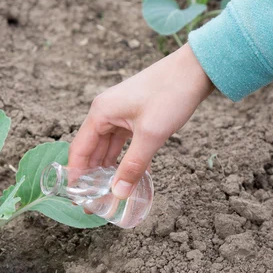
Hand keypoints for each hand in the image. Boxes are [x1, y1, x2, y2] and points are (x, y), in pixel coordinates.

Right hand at [68, 43, 213, 198]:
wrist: (195, 69)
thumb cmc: (170, 94)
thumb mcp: (151, 135)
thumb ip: (133, 166)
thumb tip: (118, 194)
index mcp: (101, 113)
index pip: (80, 149)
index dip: (76, 175)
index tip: (79, 198)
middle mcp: (105, 113)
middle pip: (92, 150)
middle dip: (93, 176)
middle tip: (95, 202)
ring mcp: (120, 114)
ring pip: (109, 148)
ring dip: (110, 169)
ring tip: (111, 194)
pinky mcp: (135, 116)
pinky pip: (124, 143)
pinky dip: (126, 160)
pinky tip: (131, 178)